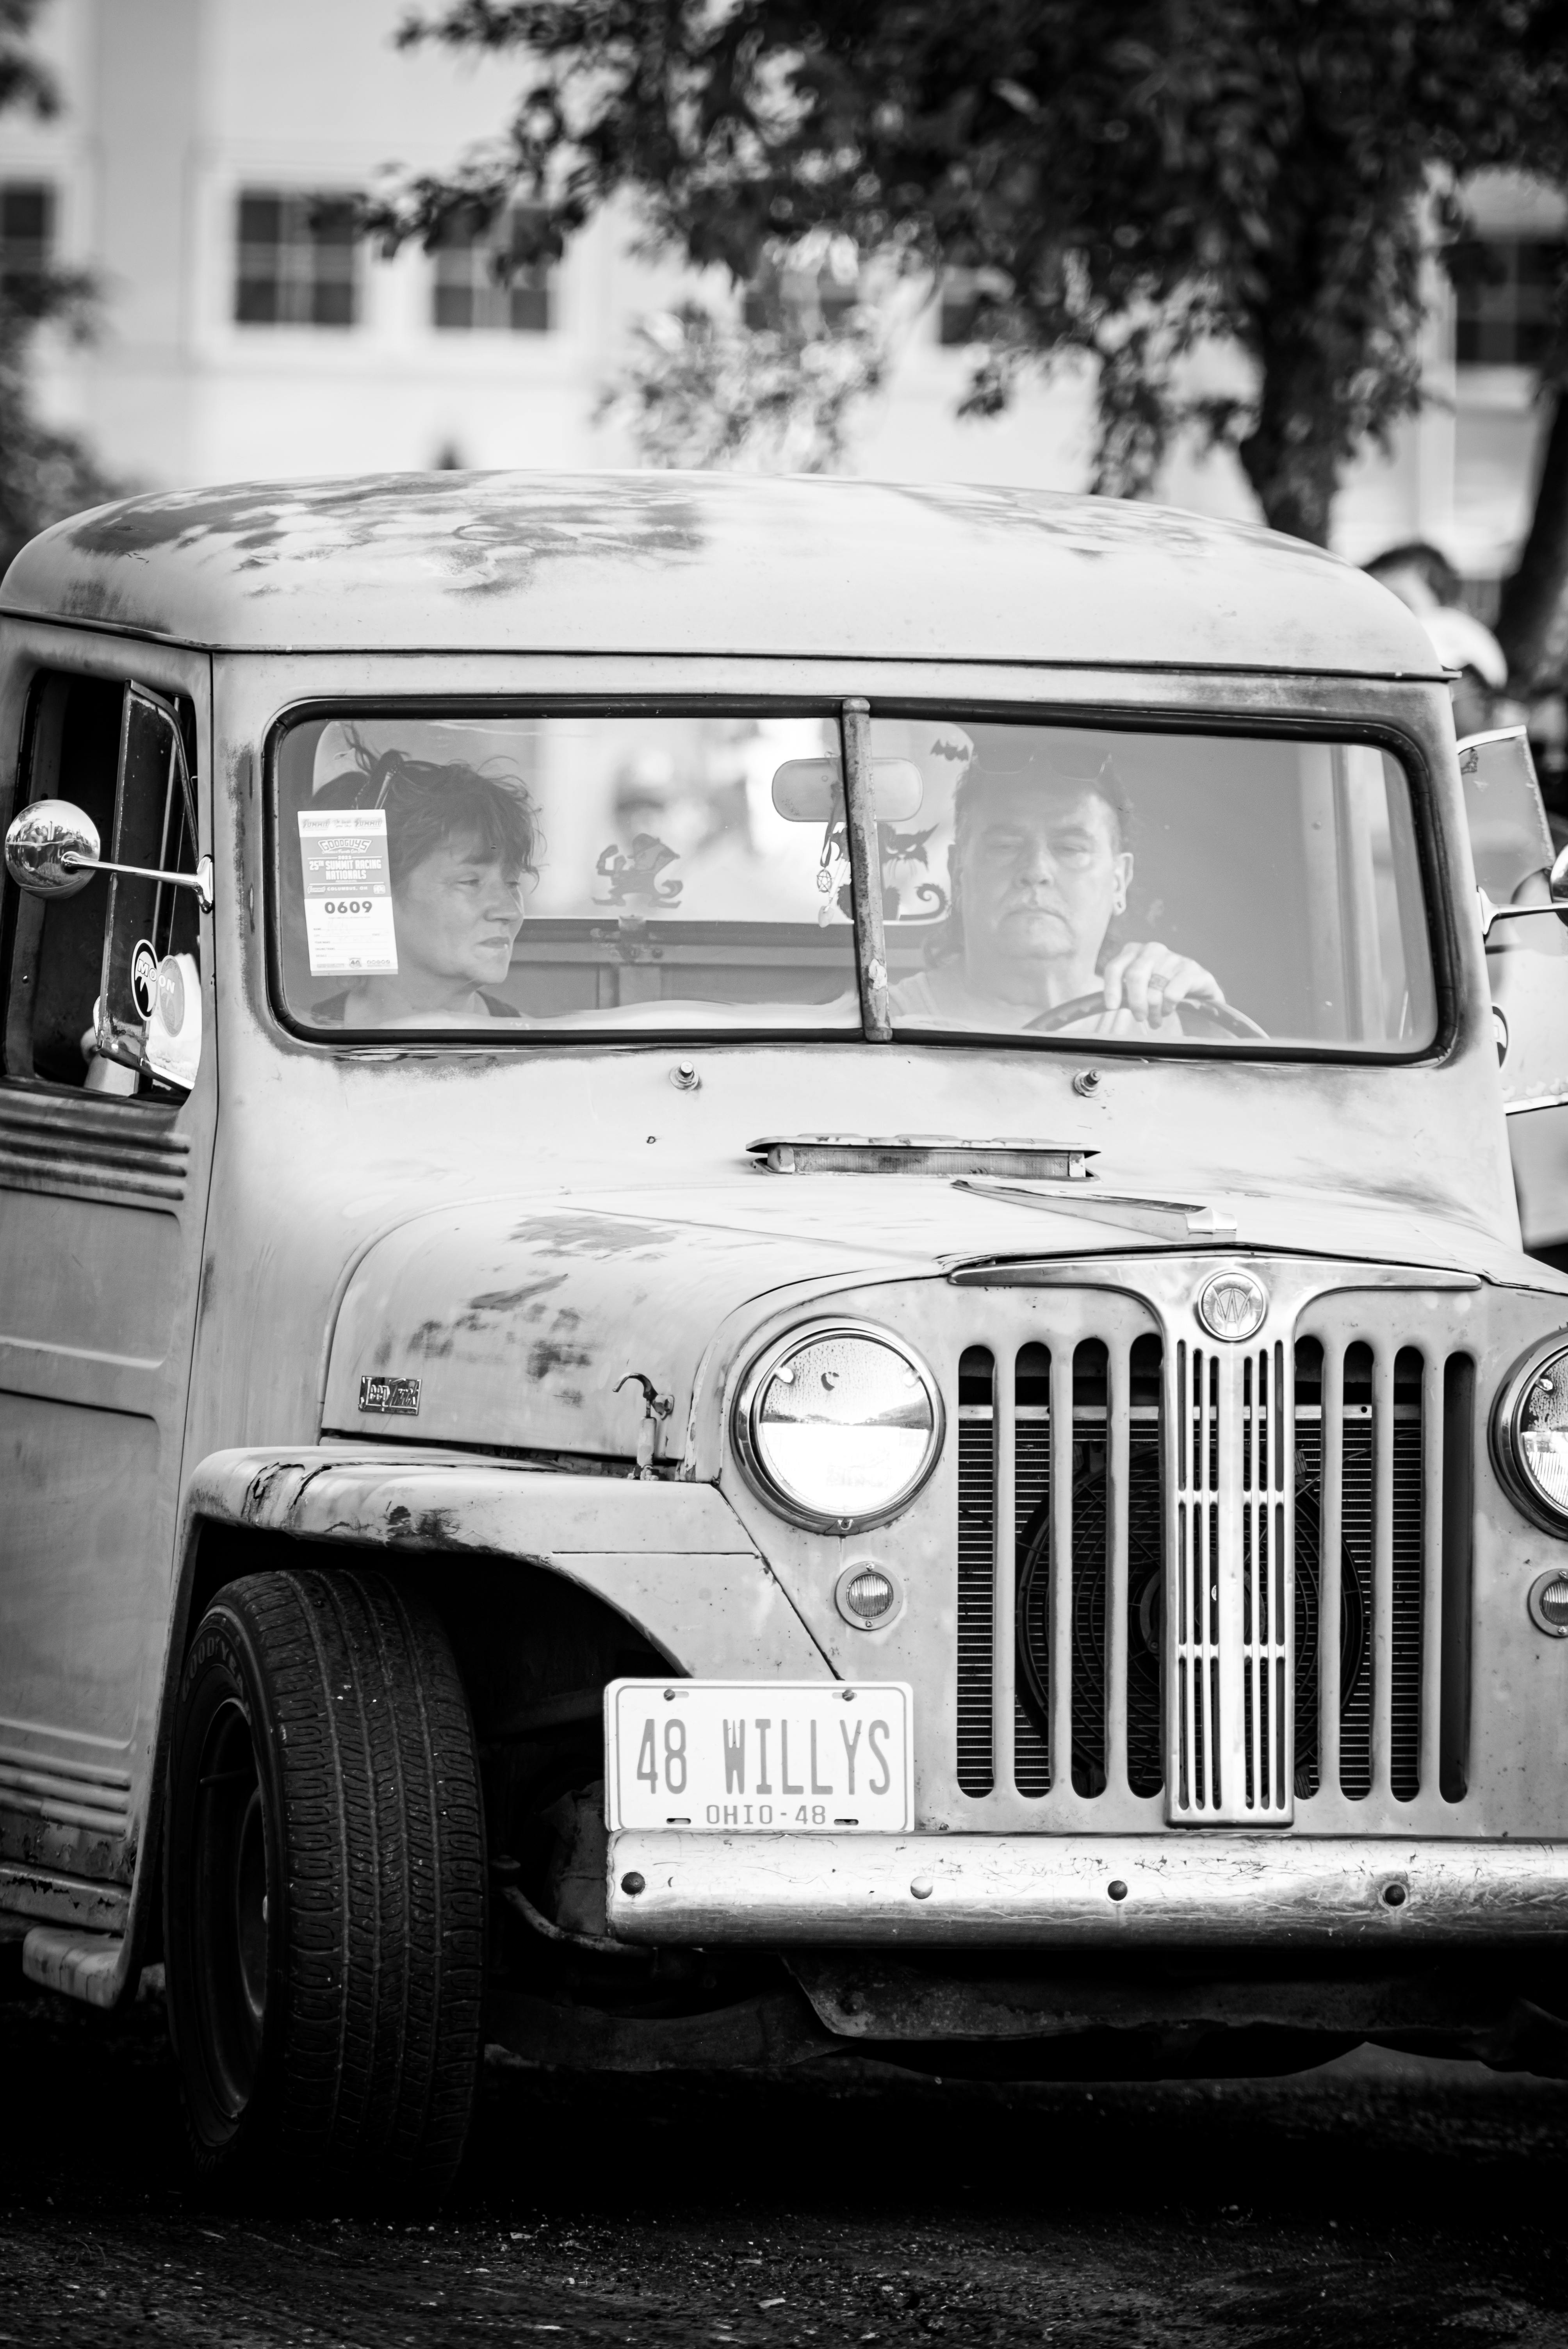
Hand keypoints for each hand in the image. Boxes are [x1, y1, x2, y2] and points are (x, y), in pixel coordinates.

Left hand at [1099, 940, 1224, 1028]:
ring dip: (1153, 1010)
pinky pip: (1172, 992)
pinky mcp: (1191, 969)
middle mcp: (1152, 949)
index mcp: (1133, 951)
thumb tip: (1102, 1008)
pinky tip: (1168, 1010)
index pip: (1115, 967)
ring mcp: (1172, 957)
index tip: (1111, 1007)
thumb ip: (1122, 992)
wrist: (1198, 991)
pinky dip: (1168, 1006)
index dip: (1111, 988)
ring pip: (1154, 988)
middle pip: (1135, 976)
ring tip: (1155, 1020)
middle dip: (1135, 1002)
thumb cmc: (1160, 990)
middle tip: (1140, 1018)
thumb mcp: (1139, 988)